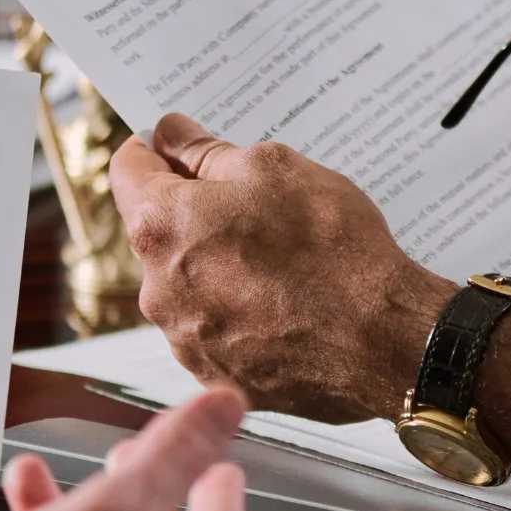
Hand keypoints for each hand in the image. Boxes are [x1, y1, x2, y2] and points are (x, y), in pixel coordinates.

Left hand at [110, 114, 453, 423]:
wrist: (382, 339)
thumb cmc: (331, 247)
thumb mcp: (274, 169)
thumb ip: (208, 152)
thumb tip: (172, 134)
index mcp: (161, 225)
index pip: (128, 170)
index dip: (153, 150)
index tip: (177, 145)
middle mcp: (157, 288)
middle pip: (158, 232)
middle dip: (194, 212)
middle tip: (253, 204)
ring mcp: (185, 339)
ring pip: (186, 284)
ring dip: (216, 265)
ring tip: (279, 260)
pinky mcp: (216, 375)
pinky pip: (214, 329)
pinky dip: (237, 312)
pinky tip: (283, 303)